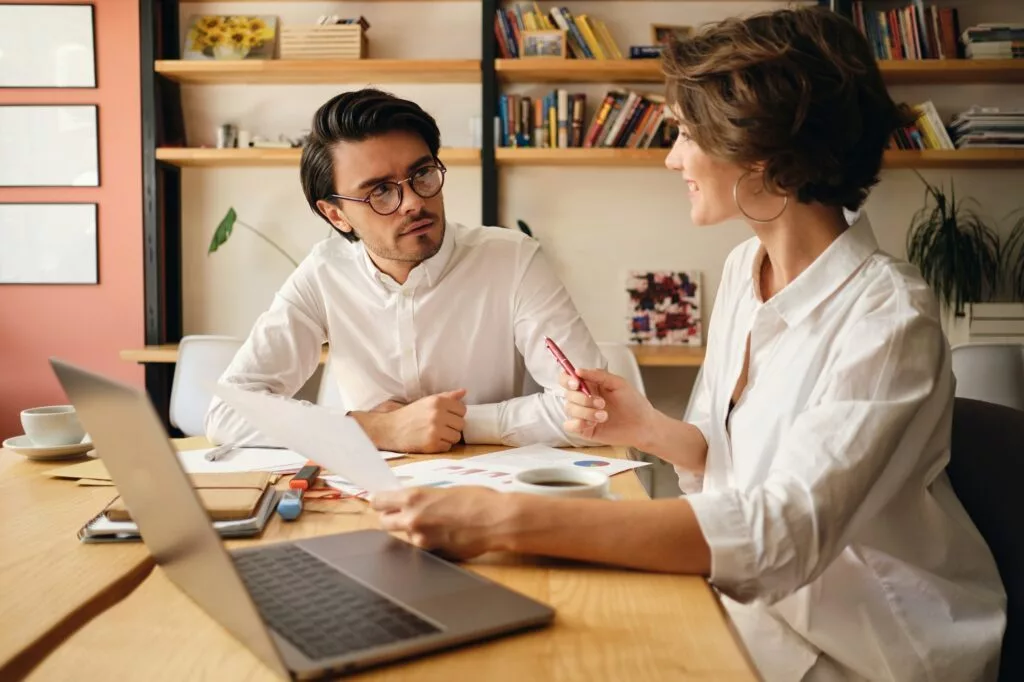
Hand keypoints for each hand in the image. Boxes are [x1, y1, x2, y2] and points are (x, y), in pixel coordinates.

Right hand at [352, 389, 466, 452]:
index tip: (446, 417)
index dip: (456, 414)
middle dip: (453, 426)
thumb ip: (447, 396)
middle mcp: (437, 414)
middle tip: (440, 426)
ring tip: (436, 434)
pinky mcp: (432, 444)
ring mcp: (435, 430)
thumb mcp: (427, 401)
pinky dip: (441, 446)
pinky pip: (448, 447)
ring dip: (448, 437)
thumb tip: (464, 392)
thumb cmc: (410, 414)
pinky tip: (431, 440)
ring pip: (456, 437)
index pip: (462, 409)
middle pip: (461, 424)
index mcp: (438, 401)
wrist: (391, 429)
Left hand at [371, 486, 512, 559]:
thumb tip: (409, 502)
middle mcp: (412, 519)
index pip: (378, 502)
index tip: (383, 502)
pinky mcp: (433, 554)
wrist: (497, 520)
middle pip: (384, 522)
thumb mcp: (444, 490)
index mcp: (413, 498)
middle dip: (392, 518)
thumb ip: (422, 498)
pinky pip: (424, 547)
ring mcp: (421, 540)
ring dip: (415, 531)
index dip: (380, 502)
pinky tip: (447, 534)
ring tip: (438, 523)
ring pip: (406, 536)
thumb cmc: (477, 499)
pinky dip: (430, 542)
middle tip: (405, 514)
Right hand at [559, 368, 655, 446]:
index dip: (567, 379)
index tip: (576, 383)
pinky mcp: (584, 429)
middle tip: (601, 403)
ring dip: (586, 412)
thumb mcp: (618, 383)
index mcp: (590, 385)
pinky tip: (593, 424)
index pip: (567, 379)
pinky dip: (578, 424)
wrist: (643, 425)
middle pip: (568, 394)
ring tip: (604, 416)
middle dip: (583, 399)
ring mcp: (583, 414)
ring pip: (570, 409)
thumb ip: (598, 375)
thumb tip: (577, 371)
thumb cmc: (633, 403)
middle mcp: (583, 399)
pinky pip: (569, 426)